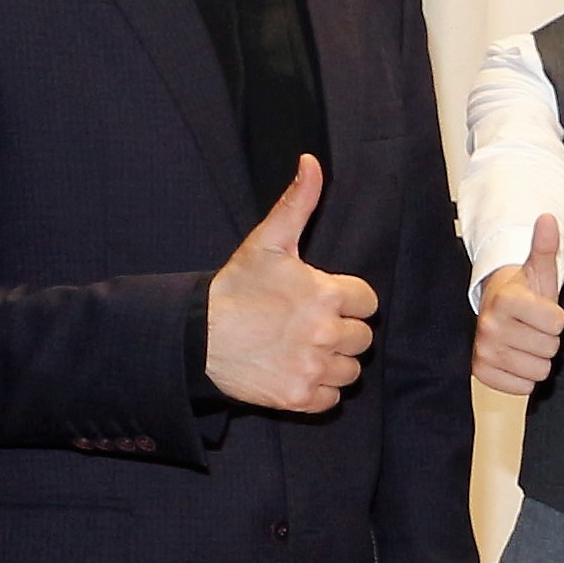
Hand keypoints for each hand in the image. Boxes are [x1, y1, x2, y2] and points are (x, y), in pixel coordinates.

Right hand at [205, 158, 375, 412]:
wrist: (195, 337)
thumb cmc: (234, 288)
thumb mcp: (267, 242)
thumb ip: (297, 204)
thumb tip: (312, 164)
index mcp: (328, 295)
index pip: (368, 302)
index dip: (346, 300)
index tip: (320, 300)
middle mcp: (327, 334)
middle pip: (363, 338)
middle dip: (341, 331)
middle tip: (305, 325)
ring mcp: (314, 368)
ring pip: (351, 370)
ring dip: (333, 361)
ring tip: (300, 347)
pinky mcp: (300, 397)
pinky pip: (331, 398)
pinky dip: (317, 389)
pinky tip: (294, 370)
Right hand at [470, 215, 563, 392]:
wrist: (495, 313)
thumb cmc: (523, 293)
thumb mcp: (538, 270)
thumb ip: (545, 247)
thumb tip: (548, 218)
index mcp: (506, 300)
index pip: (558, 325)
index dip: (557, 319)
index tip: (541, 311)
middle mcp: (490, 326)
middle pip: (550, 350)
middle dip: (548, 340)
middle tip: (532, 328)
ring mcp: (483, 351)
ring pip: (539, 371)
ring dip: (538, 359)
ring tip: (525, 342)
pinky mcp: (481, 373)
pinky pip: (524, 388)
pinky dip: (525, 377)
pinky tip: (516, 359)